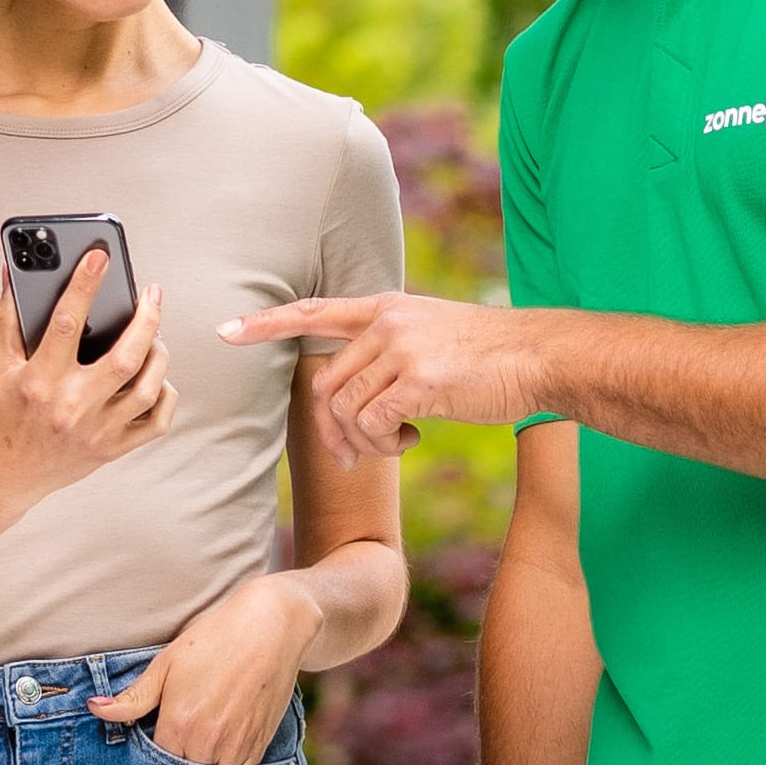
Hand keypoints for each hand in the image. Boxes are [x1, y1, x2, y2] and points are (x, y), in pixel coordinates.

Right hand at [0, 256, 176, 520]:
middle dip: (146, 318)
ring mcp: (97, 431)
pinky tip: (157, 376)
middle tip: (152, 293)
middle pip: (126, 356)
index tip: (99, 256)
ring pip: (149, 388)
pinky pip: (156, 422)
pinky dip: (165, 395)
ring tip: (154, 333)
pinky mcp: (112, 450)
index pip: (67, 323)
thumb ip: (9, 316)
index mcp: (39, 381)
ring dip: (159, 354)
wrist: (1, 477)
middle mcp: (72, 407)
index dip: (85, 284)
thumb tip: (15, 270)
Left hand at [107, 571, 316, 762]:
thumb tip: (95, 709)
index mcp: (179, 724)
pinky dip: (225, 764)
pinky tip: (221, 742)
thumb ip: (133, 697)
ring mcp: (236, 747)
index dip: (149, 751)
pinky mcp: (260, 746)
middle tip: (177, 735)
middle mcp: (207, 742)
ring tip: (198, 739)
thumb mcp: (167, 664)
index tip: (153, 736)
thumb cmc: (214, 639)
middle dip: (174, 761)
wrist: (271, 627)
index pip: (153, 760)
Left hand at [234, 285, 557, 461]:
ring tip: (397, 444)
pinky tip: (414, 440)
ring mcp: (401, 350)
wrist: (540, 356)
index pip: (313, 311)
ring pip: (346, 410)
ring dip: (364, 442)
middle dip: (331, 430)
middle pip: (325, 384)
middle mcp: (386, 323)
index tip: (225, 331)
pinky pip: (373, 425)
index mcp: (385, 308)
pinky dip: (384, 445)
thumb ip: (393, 349)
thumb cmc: (492, 356)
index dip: (266, 323)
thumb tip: (357, 394)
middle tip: (352, 456)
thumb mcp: (434, 335)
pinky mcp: (418, 381)